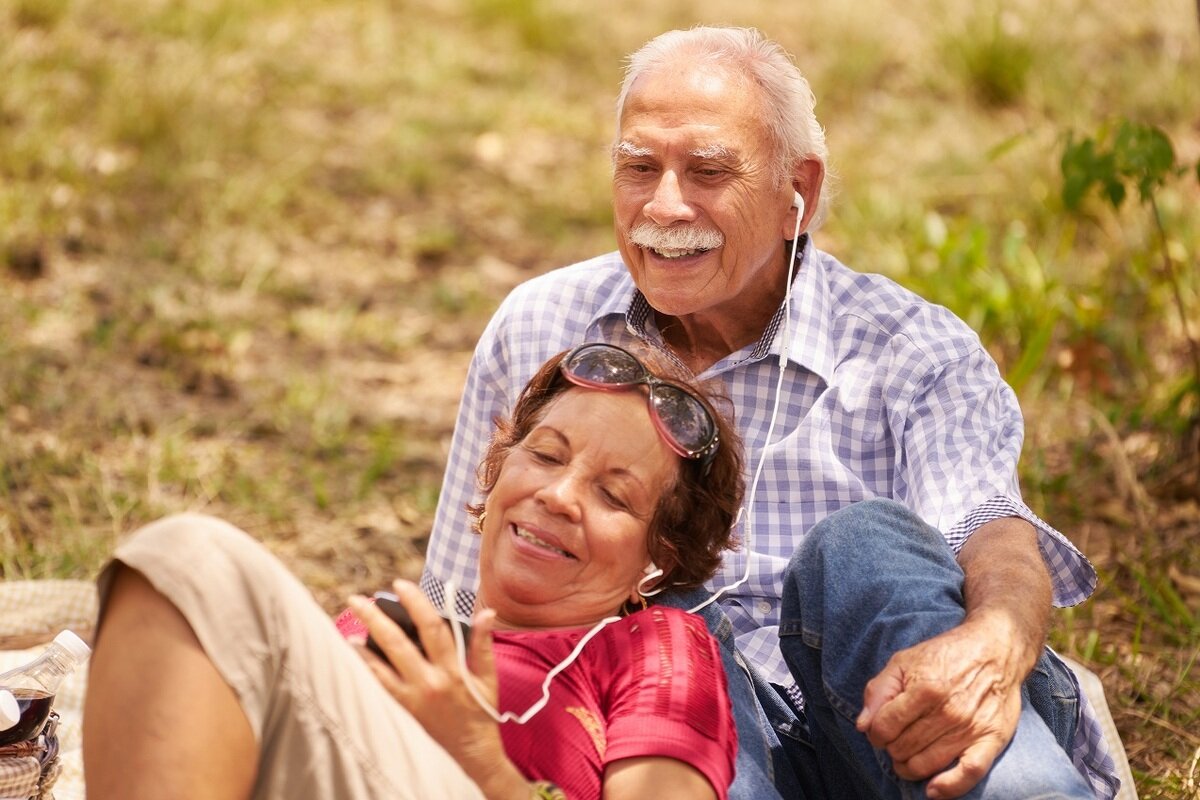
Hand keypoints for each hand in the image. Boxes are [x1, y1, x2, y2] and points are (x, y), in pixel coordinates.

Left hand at [348, 581, 526, 796]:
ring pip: (380, 667)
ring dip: (362, 645)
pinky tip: (354, 656)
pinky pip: (378, 688)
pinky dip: (365, 670)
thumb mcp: (488, 676)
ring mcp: (412, 698)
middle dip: (375, 618)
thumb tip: (486, 612)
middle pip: (397, 643)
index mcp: (452, 668)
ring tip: (350, 626)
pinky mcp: (402, 711)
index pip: (431, 627)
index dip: (415, 602)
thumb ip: (483, 643)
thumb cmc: (480, 710)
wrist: (470, 752)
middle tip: (358, 599)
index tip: (400, 585)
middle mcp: (429, 681)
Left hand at [855, 615, 1025, 798]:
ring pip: (927, 764)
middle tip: (895, 740)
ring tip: (906, 758)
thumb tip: (863, 725)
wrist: (994, 649)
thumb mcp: (903, 661)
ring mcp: (970, 728)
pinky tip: (932, 790)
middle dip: (891, 748)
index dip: (875, 733)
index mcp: (925, 689)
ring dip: (909, 767)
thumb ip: (879, 690)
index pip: (885, 727)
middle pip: (903, 748)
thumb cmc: (945, 655)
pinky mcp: (991, 739)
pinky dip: (948, 788)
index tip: (879, 730)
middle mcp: (948, 711)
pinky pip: (969, 773)